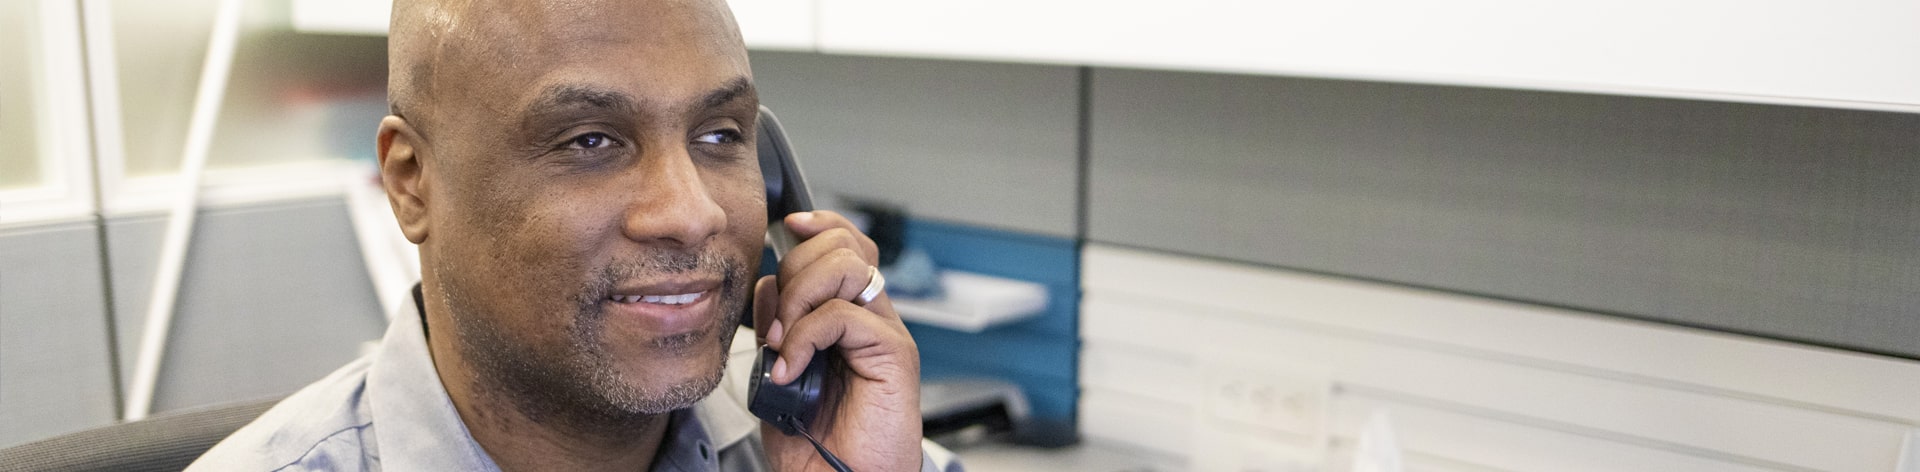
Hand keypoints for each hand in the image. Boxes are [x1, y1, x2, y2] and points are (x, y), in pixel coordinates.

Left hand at [753, 210, 921, 471]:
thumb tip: (769, 284)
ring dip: (799, 297)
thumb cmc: (816, 443)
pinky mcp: (893, 353)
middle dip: (796, 269)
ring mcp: (885, 333)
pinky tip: (791, 368)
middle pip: (844, 246)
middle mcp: (871, 318)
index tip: (787, 226)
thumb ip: (779, 324)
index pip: (844, 244)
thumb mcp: (779, 370)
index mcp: (848, 316)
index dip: (818, 226)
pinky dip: (804, 337)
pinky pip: (843, 315)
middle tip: (777, 322)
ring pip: (846, 267)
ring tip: (784, 343)